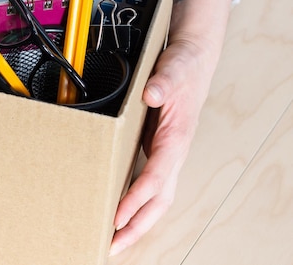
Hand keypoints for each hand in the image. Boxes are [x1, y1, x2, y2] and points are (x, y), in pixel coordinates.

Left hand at [109, 0, 232, 255]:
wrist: (194, 60)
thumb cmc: (184, 66)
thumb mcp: (175, 67)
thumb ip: (165, 80)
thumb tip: (153, 92)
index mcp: (176, 137)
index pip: (156, 177)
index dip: (136, 199)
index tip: (117, 218)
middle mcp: (173, 152)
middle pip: (158, 201)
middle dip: (137, 227)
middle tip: (112, 246)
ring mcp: (166, 154)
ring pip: (155, 198)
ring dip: (136, 221)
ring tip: (112, 239)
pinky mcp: (158, 150)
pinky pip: (148, 184)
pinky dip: (135, 202)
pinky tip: (117, 208)